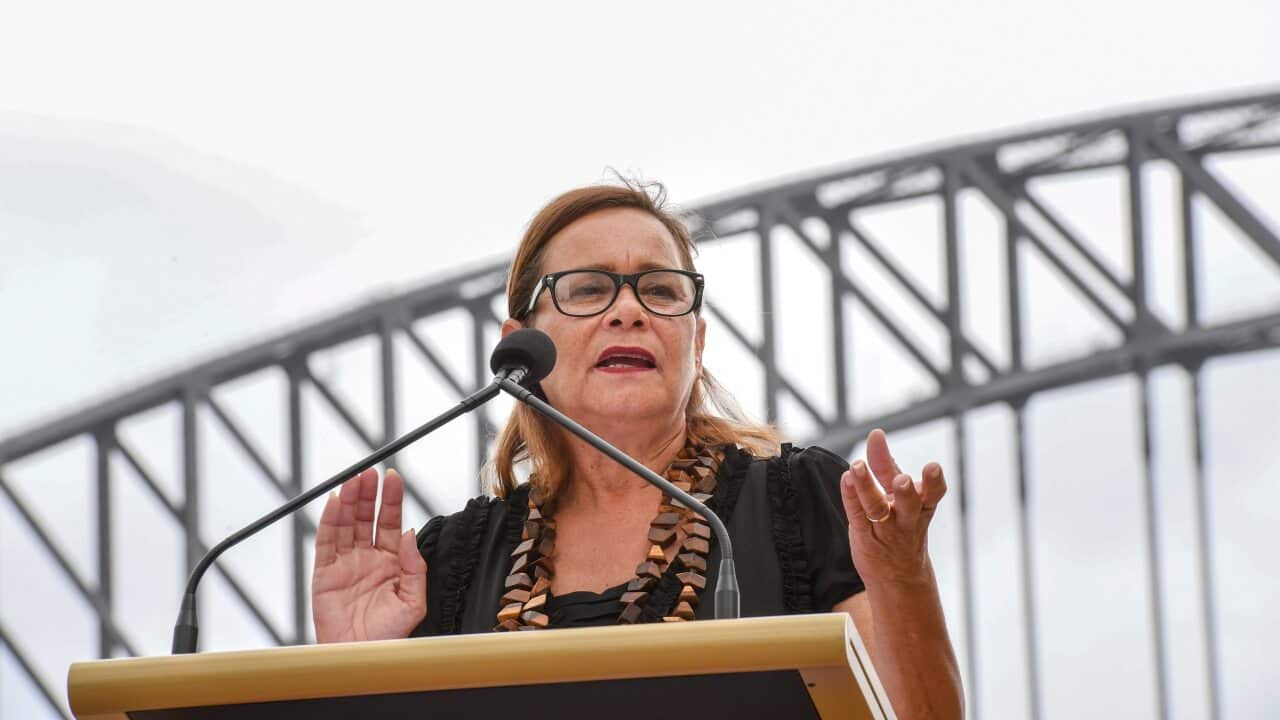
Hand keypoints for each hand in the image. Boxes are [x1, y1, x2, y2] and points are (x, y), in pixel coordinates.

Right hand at [312, 468, 426, 642]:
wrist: (362, 657)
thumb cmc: (389, 635)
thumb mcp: (413, 601)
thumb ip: (415, 567)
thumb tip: (410, 534)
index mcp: (392, 562)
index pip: (392, 523)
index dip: (392, 500)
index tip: (393, 478)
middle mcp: (368, 558)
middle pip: (367, 518)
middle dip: (368, 494)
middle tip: (370, 473)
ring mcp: (346, 564)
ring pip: (346, 525)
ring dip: (349, 501)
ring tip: (353, 481)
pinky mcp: (324, 573)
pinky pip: (326, 543)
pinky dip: (328, 522)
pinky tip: (334, 504)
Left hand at [839, 429, 946, 585]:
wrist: (898, 576)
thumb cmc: (899, 525)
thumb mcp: (899, 495)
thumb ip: (886, 465)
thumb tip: (876, 434)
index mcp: (923, 506)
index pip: (933, 493)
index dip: (933, 480)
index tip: (933, 466)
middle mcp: (907, 518)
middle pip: (909, 504)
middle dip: (907, 492)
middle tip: (903, 479)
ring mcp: (886, 529)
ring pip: (877, 508)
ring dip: (867, 488)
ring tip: (857, 468)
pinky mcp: (865, 535)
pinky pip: (857, 515)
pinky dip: (850, 496)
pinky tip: (846, 479)